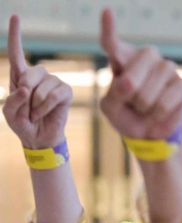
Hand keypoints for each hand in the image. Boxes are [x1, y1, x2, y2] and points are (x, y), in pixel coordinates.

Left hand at [4, 16, 71, 148]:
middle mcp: (37, 76)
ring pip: (44, 85)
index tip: (16, 16)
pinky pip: (55, 94)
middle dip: (26, 90)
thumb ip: (13, 100)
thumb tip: (26, 89)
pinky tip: (45, 112)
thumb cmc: (22, 123)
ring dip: (37, 103)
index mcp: (19, 77)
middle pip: (31, 72)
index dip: (15, 35)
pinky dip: (47, 106)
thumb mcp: (9, 112)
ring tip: (36, 113)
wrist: (39, 138)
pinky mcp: (65, 92)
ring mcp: (53, 83)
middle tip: (27, 108)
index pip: (17, 53)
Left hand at [98, 8, 181, 140]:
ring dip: (144, 102)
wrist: (148, 134)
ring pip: (155, 81)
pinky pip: (169, 97)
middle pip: (138, 62)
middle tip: (128, 99)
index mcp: (122, 59)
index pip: (112, 42)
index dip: (109, 28)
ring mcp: (166, 69)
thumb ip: (113, 95)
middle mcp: (145, 59)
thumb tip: (129, 85)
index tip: (107, 12)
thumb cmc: (126, 115)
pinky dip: (159, 111)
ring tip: (143, 108)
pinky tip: (157, 113)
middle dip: (131, 85)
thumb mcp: (110, 108)